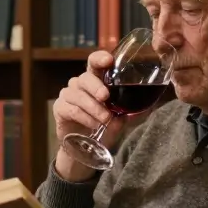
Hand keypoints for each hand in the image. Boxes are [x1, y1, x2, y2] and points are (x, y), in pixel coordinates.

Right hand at [53, 50, 124, 181]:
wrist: (85, 149)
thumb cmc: (103, 128)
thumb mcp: (121, 119)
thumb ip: (130, 111)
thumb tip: (148, 106)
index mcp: (96, 80)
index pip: (94, 62)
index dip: (100, 58)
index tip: (108, 61)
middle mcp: (80, 84)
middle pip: (85, 78)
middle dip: (96, 86)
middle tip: (105, 97)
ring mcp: (68, 95)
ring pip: (78, 94)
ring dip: (93, 107)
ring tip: (104, 119)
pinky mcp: (59, 108)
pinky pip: (71, 109)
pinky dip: (84, 117)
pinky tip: (94, 125)